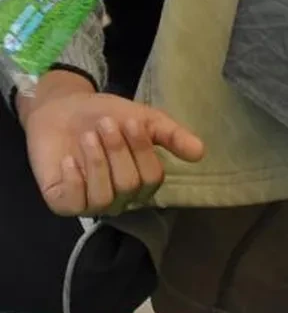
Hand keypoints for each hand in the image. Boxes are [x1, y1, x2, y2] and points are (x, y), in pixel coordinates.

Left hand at [21, 71, 205, 216]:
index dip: (142, 150)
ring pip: (105, 197)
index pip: (152, 177)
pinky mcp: (63, 203)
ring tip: (87, 137)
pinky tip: (70, 160)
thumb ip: (172, 136)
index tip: (131, 122)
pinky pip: (74, 205)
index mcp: (141, 180)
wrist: (62, 108)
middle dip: (117, 151)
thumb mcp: (145, 119)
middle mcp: (120, 197)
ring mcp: (91, 203)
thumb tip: (201, 152)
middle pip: (129, 185)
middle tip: (104, 125)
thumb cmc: (105, 115)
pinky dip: (74, 180)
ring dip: (97, 162)